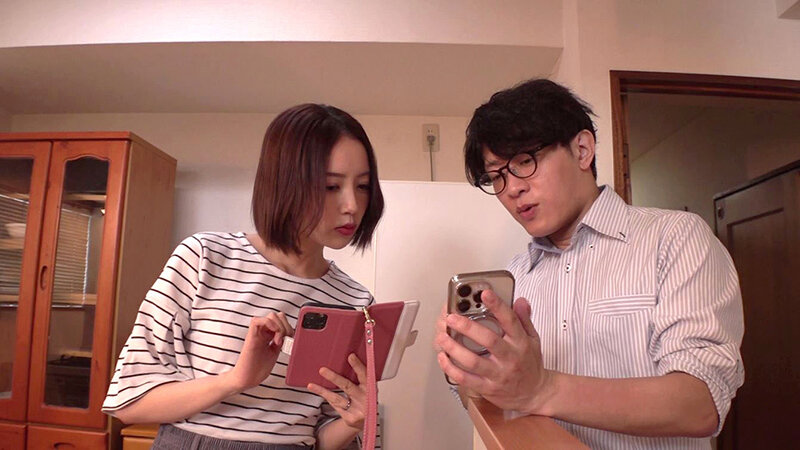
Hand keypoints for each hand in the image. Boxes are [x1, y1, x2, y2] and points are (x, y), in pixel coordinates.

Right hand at [227, 312, 292, 391]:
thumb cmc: (258, 368)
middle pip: (277, 315)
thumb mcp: (275, 352)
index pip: (281, 320)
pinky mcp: (250, 337)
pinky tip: (274, 336)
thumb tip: (291, 334)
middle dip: (286, 325)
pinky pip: (257, 321)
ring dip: (280, 326)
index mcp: (269, 335)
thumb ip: (281, 341)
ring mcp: (257, 333)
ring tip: (278, 340)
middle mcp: (263, 332)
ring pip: (271, 316)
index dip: (289, 326)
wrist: (247, 379)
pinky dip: (269, 324)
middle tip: (285, 339)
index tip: (290, 339)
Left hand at [308, 354, 367, 430]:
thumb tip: (350, 357)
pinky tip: (317, 391)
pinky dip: (326, 397)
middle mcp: (365, 399)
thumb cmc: (366, 399)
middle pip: (347, 386)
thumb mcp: (368, 387)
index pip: (365, 375)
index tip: (350, 356)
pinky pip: (334, 405)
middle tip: (322, 370)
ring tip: (311, 385)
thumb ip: (362, 376)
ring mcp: (357, 410)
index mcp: (370, 388)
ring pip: (337, 398)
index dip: (358, 366)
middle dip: (334, 378)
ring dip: (323, 391)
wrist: (367, 421)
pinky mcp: (349, 418)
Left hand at [435, 290, 553, 413]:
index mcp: (520, 342)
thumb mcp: (533, 339)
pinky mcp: (487, 388)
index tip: (485, 294)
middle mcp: (509, 358)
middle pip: (489, 340)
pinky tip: (443, 357)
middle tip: (452, 317)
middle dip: (467, 327)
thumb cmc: (530, 364)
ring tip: (442, 337)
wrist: (534, 394)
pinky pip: (466, 379)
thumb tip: (519, 300)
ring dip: (454, 348)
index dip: (497, 306)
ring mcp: (498, 374)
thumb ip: (524, 319)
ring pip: (473, 361)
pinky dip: (451, 369)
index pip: (510, 321)